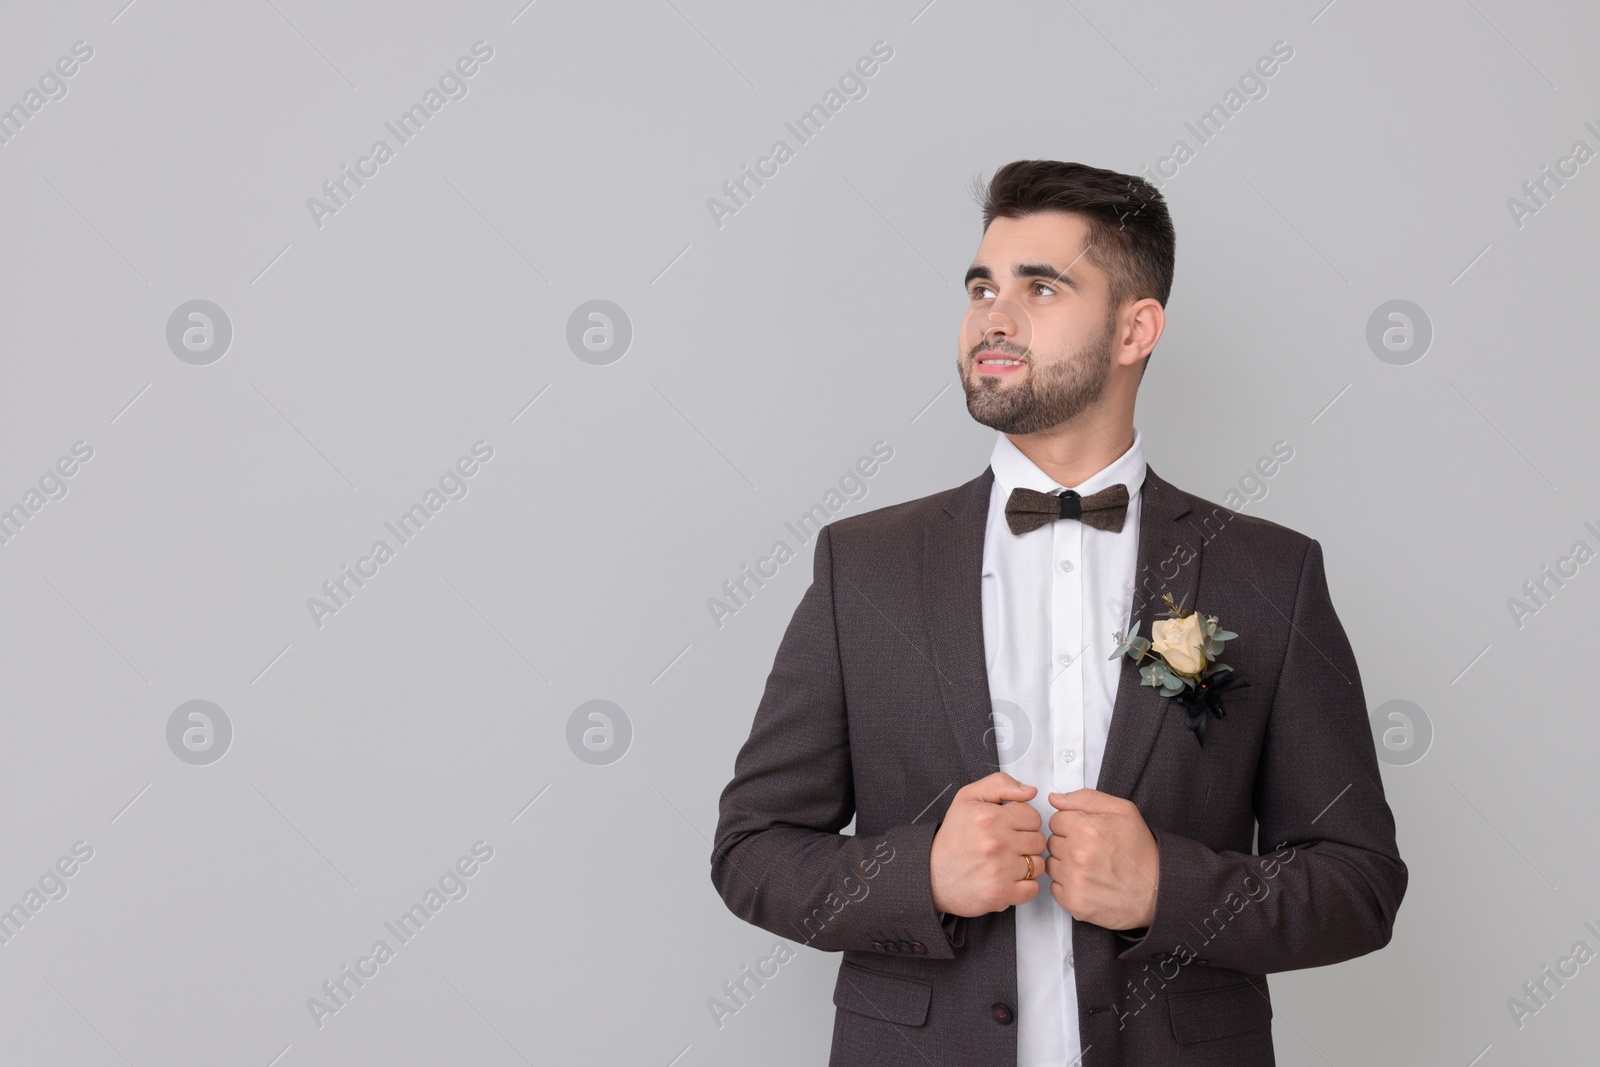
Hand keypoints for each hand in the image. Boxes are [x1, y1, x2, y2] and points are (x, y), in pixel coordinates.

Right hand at [930, 772, 1046, 917]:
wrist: (932, 874)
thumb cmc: (953, 838)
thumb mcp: (968, 798)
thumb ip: (1000, 785)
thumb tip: (1030, 791)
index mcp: (989, 817)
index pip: (1033, 816)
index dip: (1024, 821)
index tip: (1011, 827)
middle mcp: (995, 843)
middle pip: (1039, 841)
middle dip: (1026, 842)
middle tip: (1008, 845)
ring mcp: (999, 870)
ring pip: (1038, 865)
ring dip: (1027, 865)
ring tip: (1007, 862)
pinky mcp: (1001, 894)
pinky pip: (1033, 889)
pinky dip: (1024, 886)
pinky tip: (1008, 879)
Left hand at [1045, 789, 1159, 929]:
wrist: (1157, 890)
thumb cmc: (1141, 852)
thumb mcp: (1122, 811)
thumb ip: (1085, 799)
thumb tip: (1055, 799)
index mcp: (1086, 829)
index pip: (1055, 820)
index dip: (1072, 825)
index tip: (1087, 833)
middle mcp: (1076, 854)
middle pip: (1052, 843)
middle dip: (1068, 845)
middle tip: (1092, 851)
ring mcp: (1074, 880)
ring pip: (1051, 865)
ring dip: (1065, 866)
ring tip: (1091, 868)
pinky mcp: (1073, 902)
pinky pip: (1055, 888)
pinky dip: (1068, 886)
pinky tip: (1088, 883)